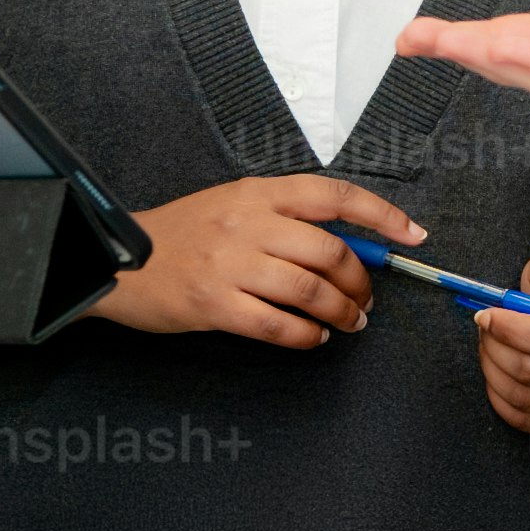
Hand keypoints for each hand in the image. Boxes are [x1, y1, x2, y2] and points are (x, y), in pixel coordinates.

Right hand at [107, 171, 428, 348]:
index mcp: (257, 192)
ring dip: (342, 312)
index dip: (382, 214)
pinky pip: (278, 325)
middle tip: (366, 300)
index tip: (413, 235)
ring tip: (350, 322)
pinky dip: (307, 336)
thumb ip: (284, 219)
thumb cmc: (181, 235)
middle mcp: (247, 223)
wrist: (117, 259)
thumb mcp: (232, 207)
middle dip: (361, 282)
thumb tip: (348, 246)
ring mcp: (230, 263)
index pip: (334, 195)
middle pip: (330, 251)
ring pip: (310, 290)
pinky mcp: (214, 303)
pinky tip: (314, 338)